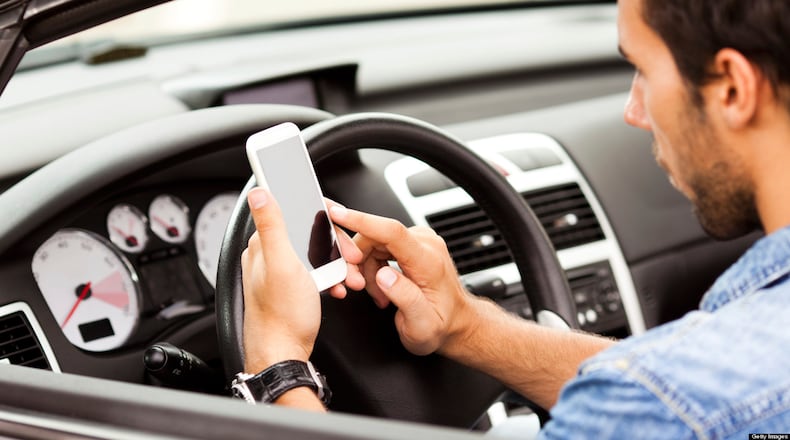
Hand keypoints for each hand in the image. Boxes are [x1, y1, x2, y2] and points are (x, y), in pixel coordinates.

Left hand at [240, 189, 362, 372]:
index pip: (296, 214)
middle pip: (310, 235)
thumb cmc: (281, 316)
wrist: (283, 354)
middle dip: (336, 246)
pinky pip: (316, 274)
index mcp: (264, 245)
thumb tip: (259, 191)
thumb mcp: (281, 264)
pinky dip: (331, 278)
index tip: (342, 228)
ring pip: (316, 255)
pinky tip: (339, 288)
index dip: (323, 218)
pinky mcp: (291, 288)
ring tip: (351, 277)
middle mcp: (269, 256)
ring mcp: (280, 273)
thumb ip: (272, 225)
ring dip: (338, 264)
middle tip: (353, 259)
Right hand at [328, 205, 475, 355]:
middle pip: (374, 237)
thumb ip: (405, 298)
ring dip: (365, 268)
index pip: (391, 231)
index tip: (337, 214)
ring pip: (373, 242)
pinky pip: (379, 246)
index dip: (361, 220)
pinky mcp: (411, 244)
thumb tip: (384, 276)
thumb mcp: (422, 324)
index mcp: (428, 261)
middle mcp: (425, 244)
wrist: (455, 321)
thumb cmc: (440, 325)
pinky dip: (372, 266)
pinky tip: (381, 287)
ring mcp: (418, 241)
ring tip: (378, 295)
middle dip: (356, 261)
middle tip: (358, 287)